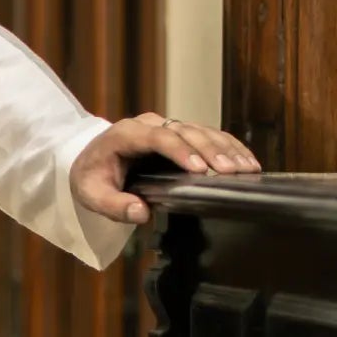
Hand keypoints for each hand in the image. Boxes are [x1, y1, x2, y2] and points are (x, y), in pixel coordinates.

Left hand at [71, 113, 260, 228]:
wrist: (90, 160)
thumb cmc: (92, 176)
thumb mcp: (91, 194)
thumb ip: (113, 205)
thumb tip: (141, 212)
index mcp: (127, 134)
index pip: (158, 137)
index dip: (180, 151)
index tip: (198, 170)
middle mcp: (150, 124)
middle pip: (186, 131)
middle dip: (210, 151)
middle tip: (231, 171)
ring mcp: (167, 126)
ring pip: (202, 131)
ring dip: (226, 149)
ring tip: (247, 168)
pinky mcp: (180, 134)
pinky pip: (208, 135)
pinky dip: (228, 147)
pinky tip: (246, 160)